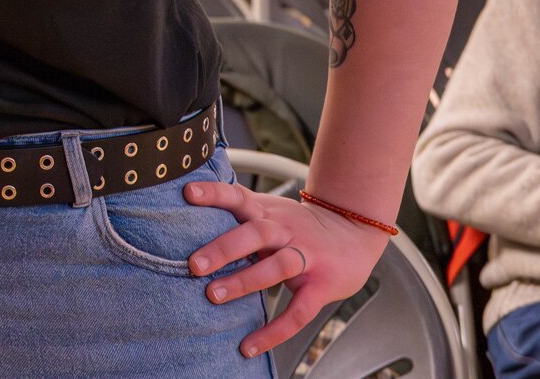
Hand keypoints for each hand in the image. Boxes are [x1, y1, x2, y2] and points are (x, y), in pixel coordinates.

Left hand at [183, 180, 393, 359]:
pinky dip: (274, 331)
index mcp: (266, 211)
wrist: (353, 231)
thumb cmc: (299, 225)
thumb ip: (238, 214)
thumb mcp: (270, 210)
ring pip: (276, 267)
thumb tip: (186, 218)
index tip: (188, 194)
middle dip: (223, 248)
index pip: (237, 195)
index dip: (214, 193)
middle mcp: (284, 230)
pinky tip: (249, 345)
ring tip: (212, 295)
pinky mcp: (321, 285)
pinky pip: (298, 311)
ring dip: (244, 281)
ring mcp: (306, 256)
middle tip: (194, 264)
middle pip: (254, 233)